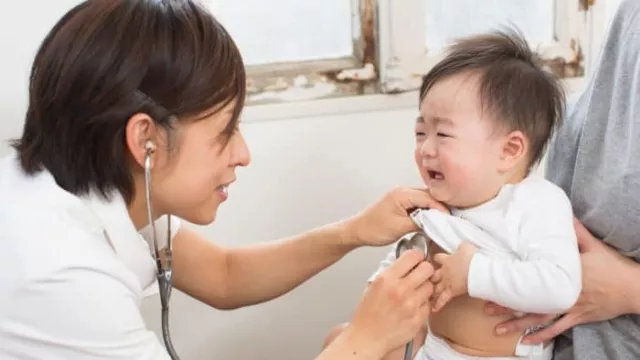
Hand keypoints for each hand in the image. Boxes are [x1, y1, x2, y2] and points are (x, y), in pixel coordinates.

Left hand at [347, 187, 448, 246]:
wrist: (357, 230)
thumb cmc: (374, 229)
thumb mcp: (400, 228)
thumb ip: (420, 223)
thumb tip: (435, 223)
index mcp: (402, 194)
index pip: (429, 197)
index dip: (441, 208)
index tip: (449, 219)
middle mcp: (402, 190)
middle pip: (428, 195)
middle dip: (439, 207)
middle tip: (449, 220)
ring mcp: (400, 195)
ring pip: (423, 199)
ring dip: (432, 209)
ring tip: (441, 221)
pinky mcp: (399, 202)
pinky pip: (417, 203)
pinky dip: (424, 210)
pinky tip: (429, 220)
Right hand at [348, 250, 433, 356]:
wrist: (367, 338)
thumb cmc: (367, 313)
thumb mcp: (373, 285)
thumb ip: (391, 273)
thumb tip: (406, 263)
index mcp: (387, 278)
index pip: (413, 256)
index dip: (417, 257)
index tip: (417, 260)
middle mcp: (400, 290)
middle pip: (428, 269)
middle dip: (425, 270)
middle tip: (420, 275)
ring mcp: (411, 305)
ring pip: (431, 287)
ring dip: (425, 288)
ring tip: (415, 293)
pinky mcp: (418, 319)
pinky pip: (428, 305)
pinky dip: (423, 304)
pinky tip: (413, 307)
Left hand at [431, 241, 476, 311]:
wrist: (475, 269)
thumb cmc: (473, 257)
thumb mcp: (466, 246)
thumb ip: (462, 246)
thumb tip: (462, 245)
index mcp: (447, 259)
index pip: (438, 258)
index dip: (436, 258)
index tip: (434, 259)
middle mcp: (444, 271)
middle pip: (433, 274)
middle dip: (429, 276)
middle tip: (424, 279)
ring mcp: (447, 282)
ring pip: (435, 286)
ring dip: (431, 290)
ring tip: (425, 294)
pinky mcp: (451, 291)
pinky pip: (443, 299)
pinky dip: (438, 304)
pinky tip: (433, 309)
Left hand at [485, 218, 639, 344]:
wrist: (633, 287)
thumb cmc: (612, 264)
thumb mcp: (593, 245)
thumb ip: (575, 231)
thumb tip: (561, 213)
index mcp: (563, 272)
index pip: (533, 276)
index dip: (514, 279)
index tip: (495, 280)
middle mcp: (562, 290)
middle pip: (530, 299)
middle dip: (507, 304)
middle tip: (486, 306)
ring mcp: (569, 306)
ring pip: (539, 317)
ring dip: (518, 323)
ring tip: (498, 329)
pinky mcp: (578, 316)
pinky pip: (557, 328)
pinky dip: (543, 336)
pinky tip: (529, 341)